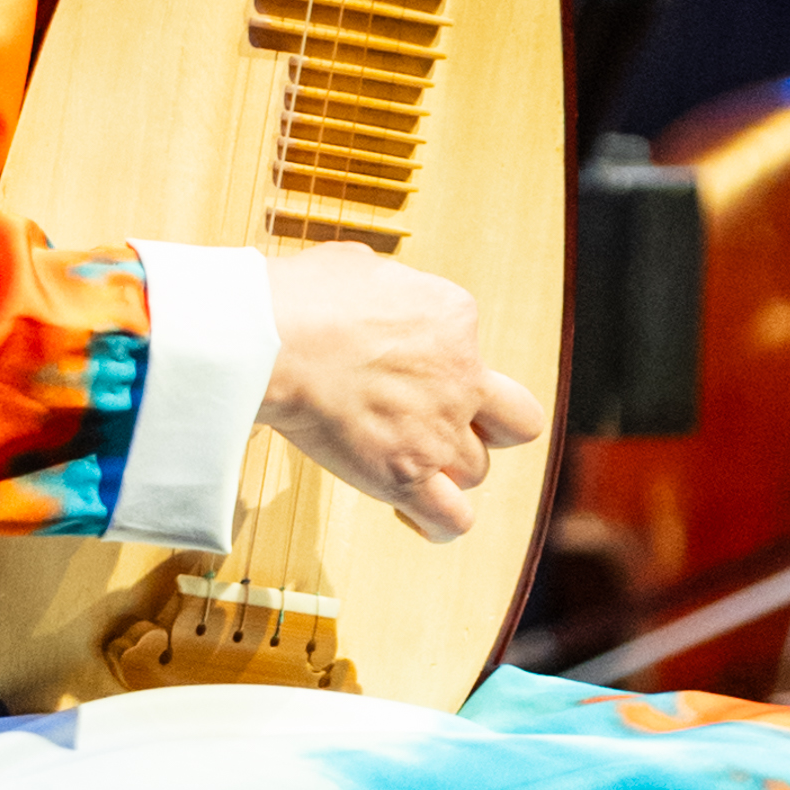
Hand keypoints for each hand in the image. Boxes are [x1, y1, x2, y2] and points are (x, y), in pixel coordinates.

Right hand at [259, 242, 543, 542]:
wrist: (275, 341)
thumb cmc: (304, 298)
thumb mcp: (362, 266)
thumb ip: (389, 289)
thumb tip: (377, 299)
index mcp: (454, 317)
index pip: (471, 346)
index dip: (439, 360)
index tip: (400, 365)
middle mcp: (461, 376)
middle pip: (514, 421)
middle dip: (490, 426)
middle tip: (448, 424)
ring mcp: (439, 431)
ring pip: (477, 470)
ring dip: (448, 470)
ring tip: (408, 462)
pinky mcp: (407, 475)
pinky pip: (453, 520)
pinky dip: (441, 524)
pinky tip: (418, 514)